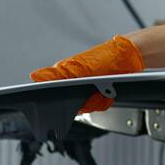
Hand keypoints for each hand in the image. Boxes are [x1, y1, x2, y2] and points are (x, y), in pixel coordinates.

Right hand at [30, 34, 144, 113]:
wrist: (129, 59)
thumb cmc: (104, 57)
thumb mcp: (80, 66)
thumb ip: (58, 73)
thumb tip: (35, 76)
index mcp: (64, 74)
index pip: (51, 93)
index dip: (56, 100)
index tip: (67, 99)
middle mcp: (73, 83)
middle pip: (69, 105)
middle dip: (82, 102)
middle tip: (91, 92)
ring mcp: (85, 91)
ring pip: (84, 108)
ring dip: (94, 102)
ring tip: (101, 91)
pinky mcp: (97, 96)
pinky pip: (96, 107)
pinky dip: (103, 103)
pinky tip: (107, 94)